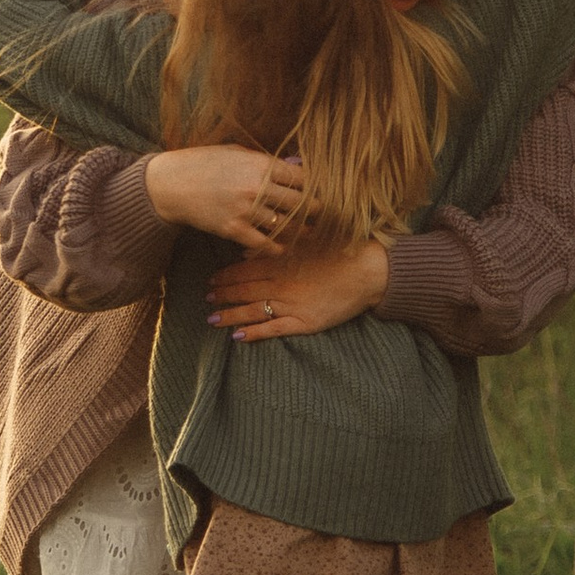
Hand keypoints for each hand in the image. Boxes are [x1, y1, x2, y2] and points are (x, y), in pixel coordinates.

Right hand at [145, 145, 304, 248]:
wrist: (171, 184)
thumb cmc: (203, 163)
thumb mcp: (236, 152)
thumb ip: (265, 161)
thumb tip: (292, 166)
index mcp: (261, 164)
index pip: (301, 178)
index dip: (313, 186)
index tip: (317, 192)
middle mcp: (257, 187)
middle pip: (301, 203)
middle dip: (314, 210)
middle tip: (320, 215)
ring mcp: (246, 210)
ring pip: (287, 226)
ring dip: (300, 231)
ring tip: (308, 232)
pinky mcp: (233, 229)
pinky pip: (265, 243)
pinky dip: (277, 247)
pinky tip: (283, 247)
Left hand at [208, 240, 390, 341]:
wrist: (367, 270)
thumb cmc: (341, 250)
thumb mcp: (307, 237)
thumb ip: (278, 242)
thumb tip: (250, 249)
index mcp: (281, 263)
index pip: (244, 270)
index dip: (226, 276)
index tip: (212, 279)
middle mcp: (280, 284)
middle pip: (244, 290)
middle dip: (223, 295)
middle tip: (206, 298)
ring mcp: (291, 304)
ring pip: (252, 311)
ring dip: (230, 315)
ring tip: (213, 318)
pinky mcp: (303, 322)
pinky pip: (273, 329)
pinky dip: (254, 333)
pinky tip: (238, 337)